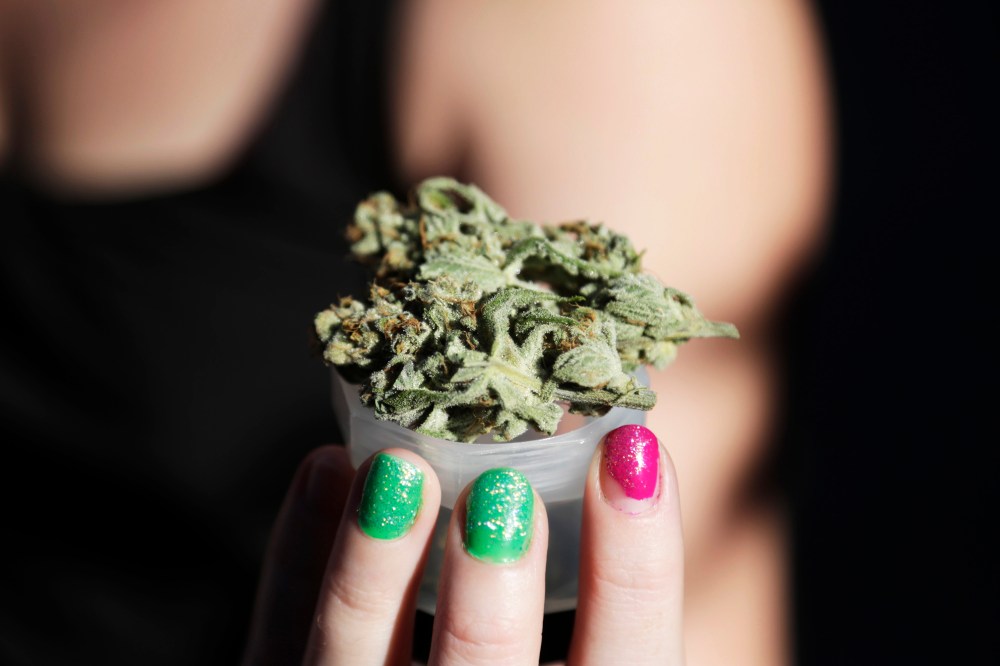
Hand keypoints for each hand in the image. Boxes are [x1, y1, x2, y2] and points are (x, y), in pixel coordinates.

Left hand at [242, 425, 683, 664]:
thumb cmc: (520, 663)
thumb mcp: (586, 648)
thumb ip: (605, 592)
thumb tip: (623, 450)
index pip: (627, 661)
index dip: (637, 563)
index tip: (630, 451)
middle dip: (489, 589)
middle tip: (500, 491)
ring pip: (353, 659)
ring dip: (372, 565)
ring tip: (398, 468)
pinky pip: (281, 631)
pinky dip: (298, 551)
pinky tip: (328, 467)